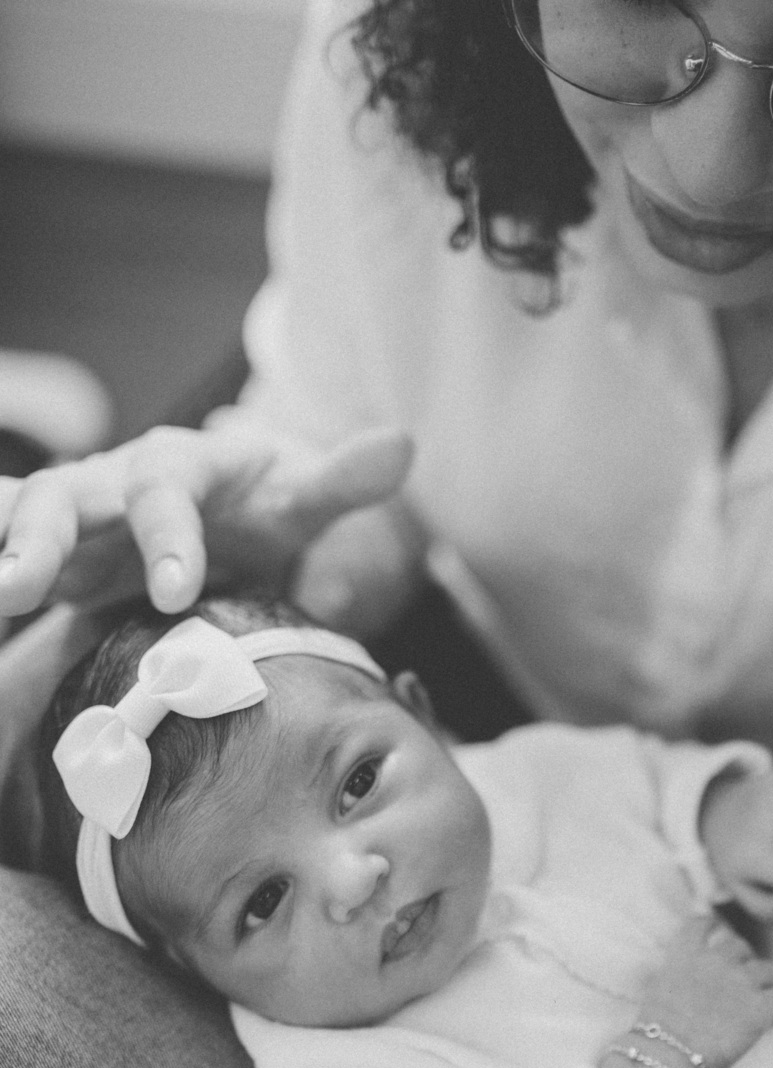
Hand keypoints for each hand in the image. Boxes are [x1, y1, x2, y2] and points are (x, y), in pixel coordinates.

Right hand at [0, 419, 413, 618]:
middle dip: (41, 538)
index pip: (168, 490)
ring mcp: (78, 516)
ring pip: (24, 516)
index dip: (167, 536)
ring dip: (2, 549)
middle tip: (20, 588)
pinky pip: (7, 543)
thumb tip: (403, 444)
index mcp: (184, 467)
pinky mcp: (53, 551)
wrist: (234, 513)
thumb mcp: (304, 497)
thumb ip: (342, 479)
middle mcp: (117, 482)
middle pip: (68, 497)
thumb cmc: (267, 508)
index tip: (176, 590)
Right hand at [638, 916, 772, 1067]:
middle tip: (736, 983)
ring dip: (762, 983)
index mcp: (687, 954)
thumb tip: (668, 974)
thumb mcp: (653, 988)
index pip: (702, 924)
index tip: (714, 931)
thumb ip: (667, 974)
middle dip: (740, 961)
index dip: (711, 926)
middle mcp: (717, 960)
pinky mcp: (760, 1008)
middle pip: (740, 947)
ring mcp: (742, 982)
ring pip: (767, 970)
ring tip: (756, 1002)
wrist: (668, 1052)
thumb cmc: (654, 1028)